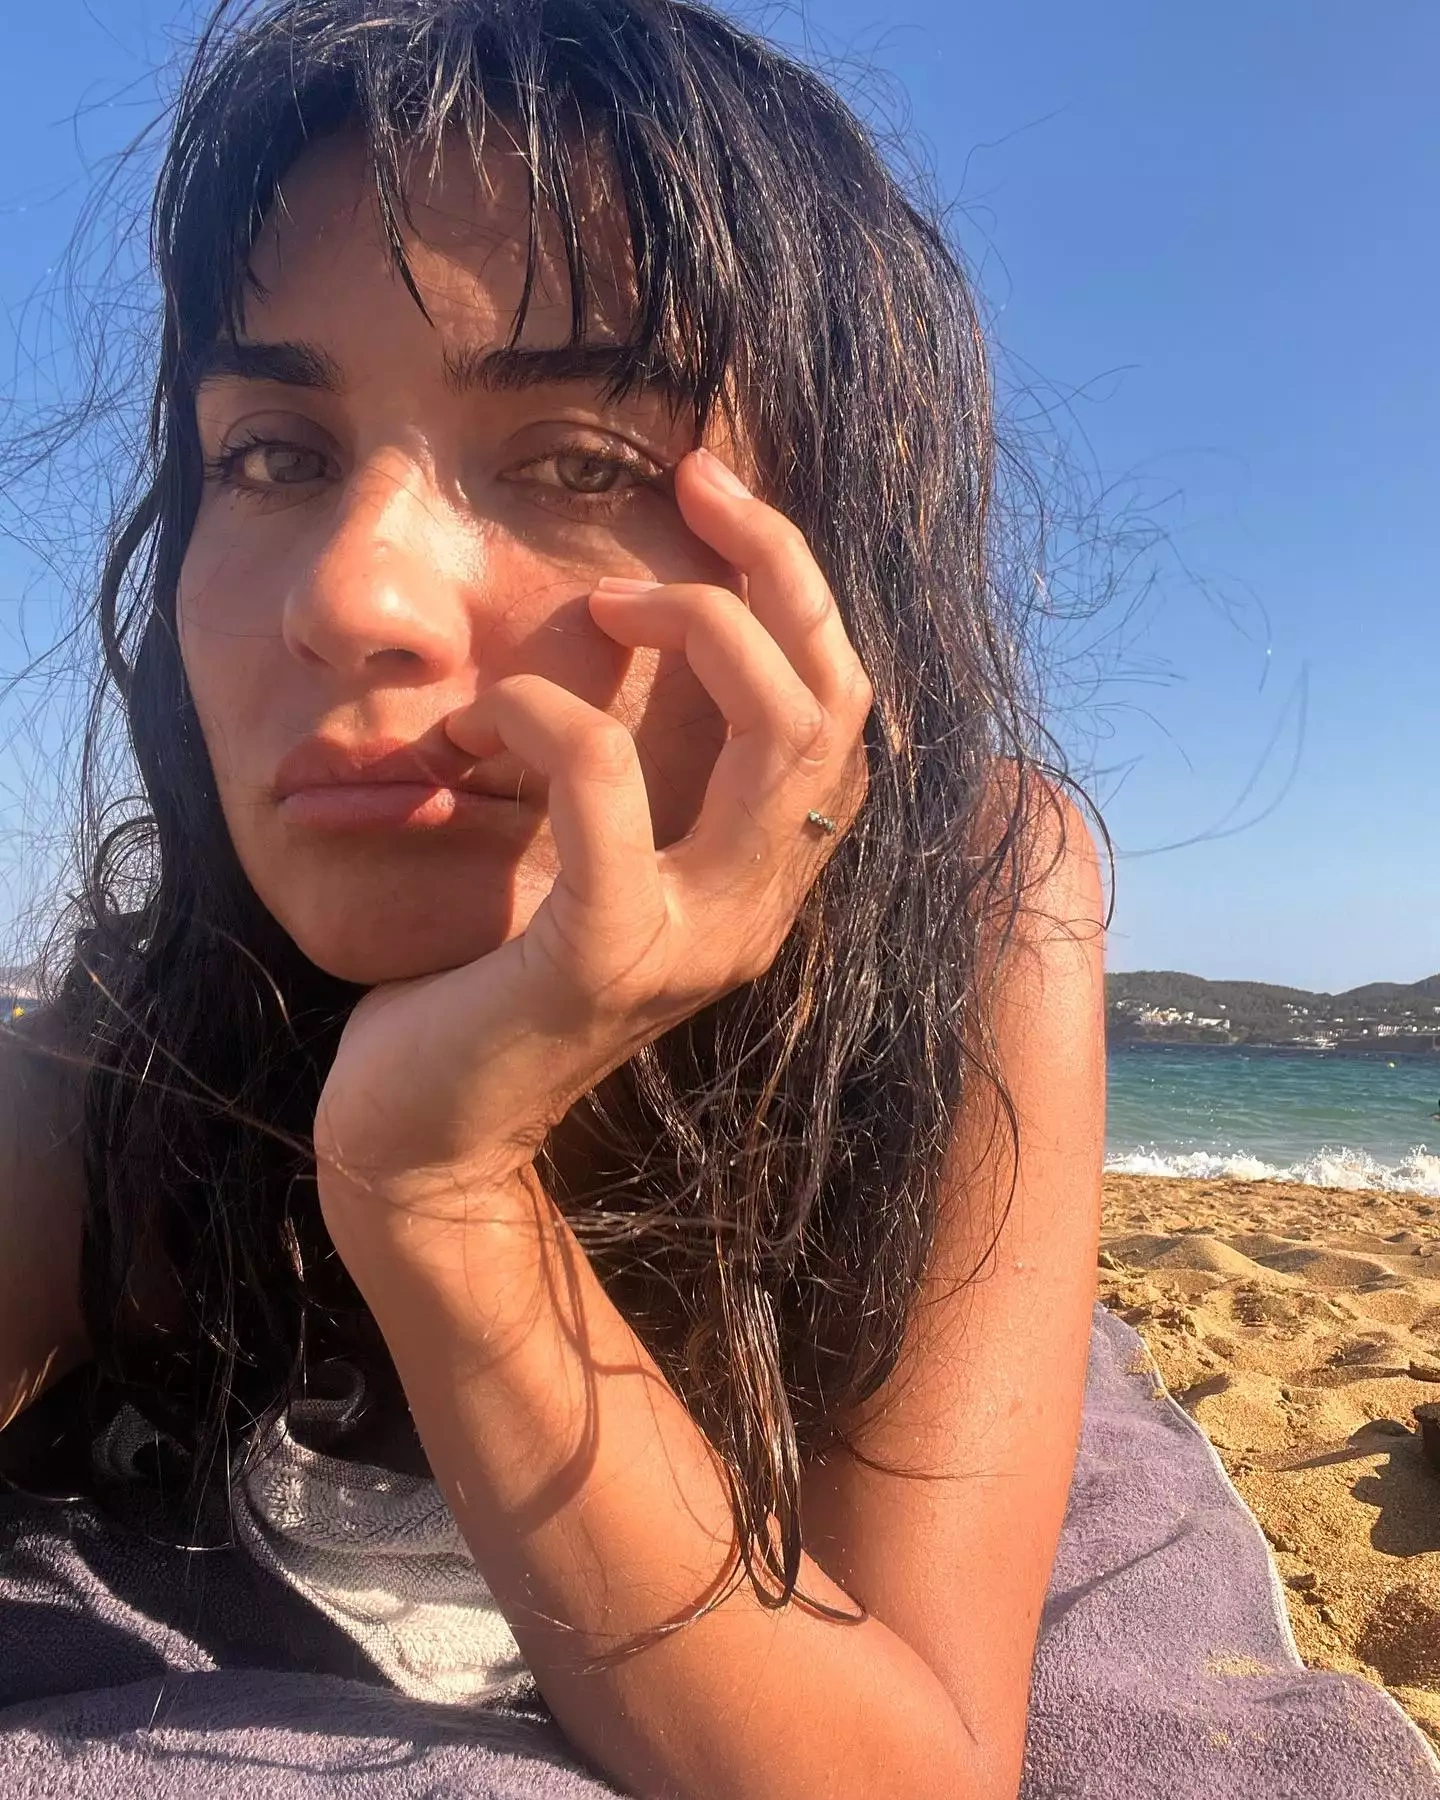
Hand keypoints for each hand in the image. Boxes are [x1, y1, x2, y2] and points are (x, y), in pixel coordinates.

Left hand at [312, 448, 871, 1228]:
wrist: (423, 1138)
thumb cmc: (483, 984)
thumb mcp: (581, 861)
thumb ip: (634, 777)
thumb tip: (625, 625)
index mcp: (759, 879)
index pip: (844, 713)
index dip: (805, 588)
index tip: (719, 496)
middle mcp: (757, 908)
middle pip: (840, 703)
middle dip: (781, 567)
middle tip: (694, 488)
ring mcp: (698, 938)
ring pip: (777, 736)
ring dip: (697, 625)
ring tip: (602, 598)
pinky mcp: (606, 957)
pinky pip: (608, 787)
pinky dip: (549, 713)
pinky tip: (480, 715)